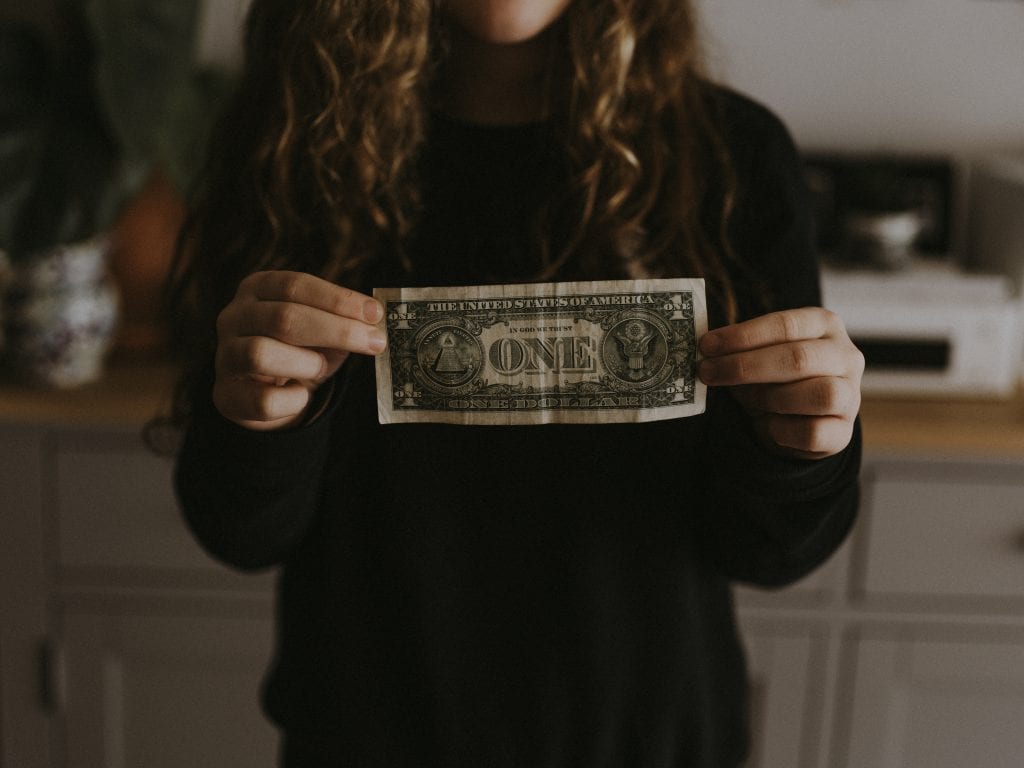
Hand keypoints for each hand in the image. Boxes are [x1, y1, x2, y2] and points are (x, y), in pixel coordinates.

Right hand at [213, 270, 385, 430]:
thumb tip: (373, 323)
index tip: (375, 314)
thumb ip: (342, 322)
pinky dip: (293, 400)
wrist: (265, 393)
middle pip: (284, 317)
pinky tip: (302, 394)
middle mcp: (235, 316)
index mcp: (258, 289)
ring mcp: (225, 355)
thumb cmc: (299, 350)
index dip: (338, 299)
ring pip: (261, 354)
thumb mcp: (321, 330)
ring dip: (306, 363)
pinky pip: (263, 400)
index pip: (296, 285)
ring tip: (321, 368)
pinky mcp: (226, 395)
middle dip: (337, 330)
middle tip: (375, 342)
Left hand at [698, 307, 863, 459]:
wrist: (796, 422)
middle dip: (745, 366)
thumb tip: (707, 355)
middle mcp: (845, 356)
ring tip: (746, 400)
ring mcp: (851, 395)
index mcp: (824, 325)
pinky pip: (814, 432)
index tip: (707, 345)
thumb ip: (740, 351)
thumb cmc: (774, 380)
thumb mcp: (758, 357)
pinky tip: (768, 425)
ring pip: (819, 394)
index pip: (785, 324)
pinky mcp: (843, 433)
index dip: (743, 335)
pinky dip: (783, 430)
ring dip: (770, 397)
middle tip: (708, 372)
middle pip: (799, 358)